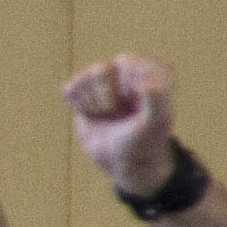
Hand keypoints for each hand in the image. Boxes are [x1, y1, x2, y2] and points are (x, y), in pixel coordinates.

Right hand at [63, 54, 184, 204]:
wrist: (123, 161)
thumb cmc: (144, 140)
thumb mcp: (156, 122)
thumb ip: (156, 99)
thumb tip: (143, 80)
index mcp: (151, 70)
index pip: (126, 65)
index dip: (126, 90)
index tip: (137, 108)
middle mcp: (128, 69)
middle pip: (100, 70)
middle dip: (106, 98)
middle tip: (120, 114)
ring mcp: (105, 78)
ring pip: (84, 78)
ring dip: (94, 105)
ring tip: (108, 116)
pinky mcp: (84, 90)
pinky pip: (70, 88)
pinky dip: (80, 107)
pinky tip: (94, 115)